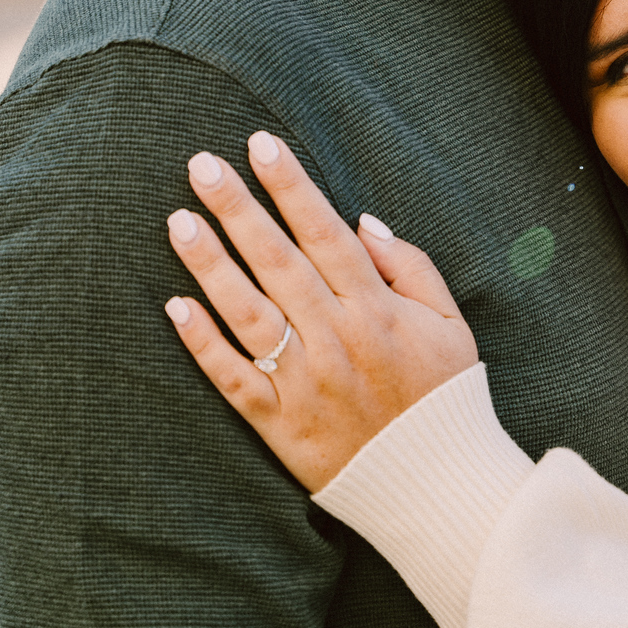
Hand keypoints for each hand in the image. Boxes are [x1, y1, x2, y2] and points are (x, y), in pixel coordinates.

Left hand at [164, 131, 477, 491]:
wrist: (434, 483)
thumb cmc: (443, 395)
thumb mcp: (451, 324)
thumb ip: (412, 267)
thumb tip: (362, 221)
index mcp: (376, 309)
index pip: (325, 233)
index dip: (291, 186)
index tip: (260, 145)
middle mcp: (335, 338)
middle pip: (277, 260)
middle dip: (238, 207)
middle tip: (200, 164)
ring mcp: (303, 380)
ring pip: (247, 311)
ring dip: (210, 264)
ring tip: (178, 219)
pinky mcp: (278, 421)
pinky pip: (232, 377)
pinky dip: (203, 342)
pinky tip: (176, 305)